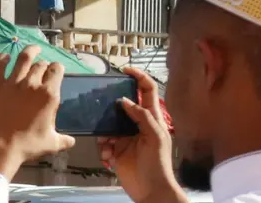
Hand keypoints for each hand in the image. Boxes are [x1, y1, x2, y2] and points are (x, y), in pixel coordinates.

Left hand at [0, 45, 74, 180]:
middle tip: (43, 66)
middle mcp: (32, 84)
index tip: (56, 69)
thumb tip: (72, 141)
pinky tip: (5, 57)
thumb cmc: (27, 146)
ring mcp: (12, 82)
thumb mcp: (51, 143)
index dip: (57, 67)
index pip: (57, 70)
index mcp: (49, 94)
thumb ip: (64, 139)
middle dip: (44, 63)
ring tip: (32, 49)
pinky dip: (3, 58)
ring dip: (30, 52)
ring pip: (23, 58)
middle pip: (41, 64)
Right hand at [97, 67, 186, 202]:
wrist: (151, 190)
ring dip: (105, 131)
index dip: (138, 77)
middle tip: (102, 104)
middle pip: (124, 105)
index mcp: (152, 117)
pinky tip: (108, 156)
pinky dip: (104, 148)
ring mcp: (126, 137)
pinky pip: (104, 142)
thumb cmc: (158, 163)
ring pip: (110, 124)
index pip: (147, 90)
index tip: (125, 70)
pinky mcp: (116, 150)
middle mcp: (138, 123)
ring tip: (107, 142)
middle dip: (112, 104)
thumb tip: (124, 101)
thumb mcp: (155, 136)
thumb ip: (142, 116)